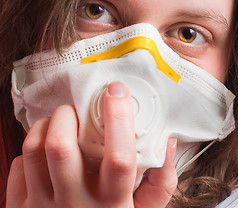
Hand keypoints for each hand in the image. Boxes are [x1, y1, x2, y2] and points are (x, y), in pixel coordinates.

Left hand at [6, 82, 177, 207]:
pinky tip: (46, 154)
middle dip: (68, 116)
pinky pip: (17, 167)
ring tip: (59, 124)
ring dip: (45, 126)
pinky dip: (31, 150)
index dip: (119, 119)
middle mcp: (74, 205)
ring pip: (33, 150)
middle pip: (60, 147)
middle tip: (77, 112)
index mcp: (112, 204)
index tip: (118, 92)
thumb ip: (161, 181)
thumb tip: (168, 142)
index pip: (119, 158)